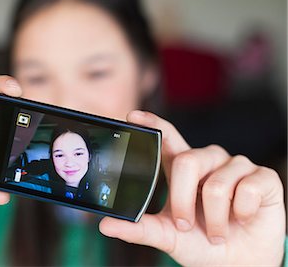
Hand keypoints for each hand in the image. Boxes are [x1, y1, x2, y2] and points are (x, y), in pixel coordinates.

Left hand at [99, 110, 285, 265]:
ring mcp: (236, 167)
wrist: (237, 264)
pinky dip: (242, 214)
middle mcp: (208, 161)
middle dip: (183, 200)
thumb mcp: (167, 237)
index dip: (153, 124)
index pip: (168, 138)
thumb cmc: (201, 244)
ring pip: (217, 183)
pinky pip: (248, 189)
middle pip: (188, 162)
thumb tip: (105, 225)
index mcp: (183, 169)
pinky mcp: (263, 177)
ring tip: (218, 233)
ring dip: (215, 219)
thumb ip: (138, 229)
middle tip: (185, 225)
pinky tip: (244, 218)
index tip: (132, 116)